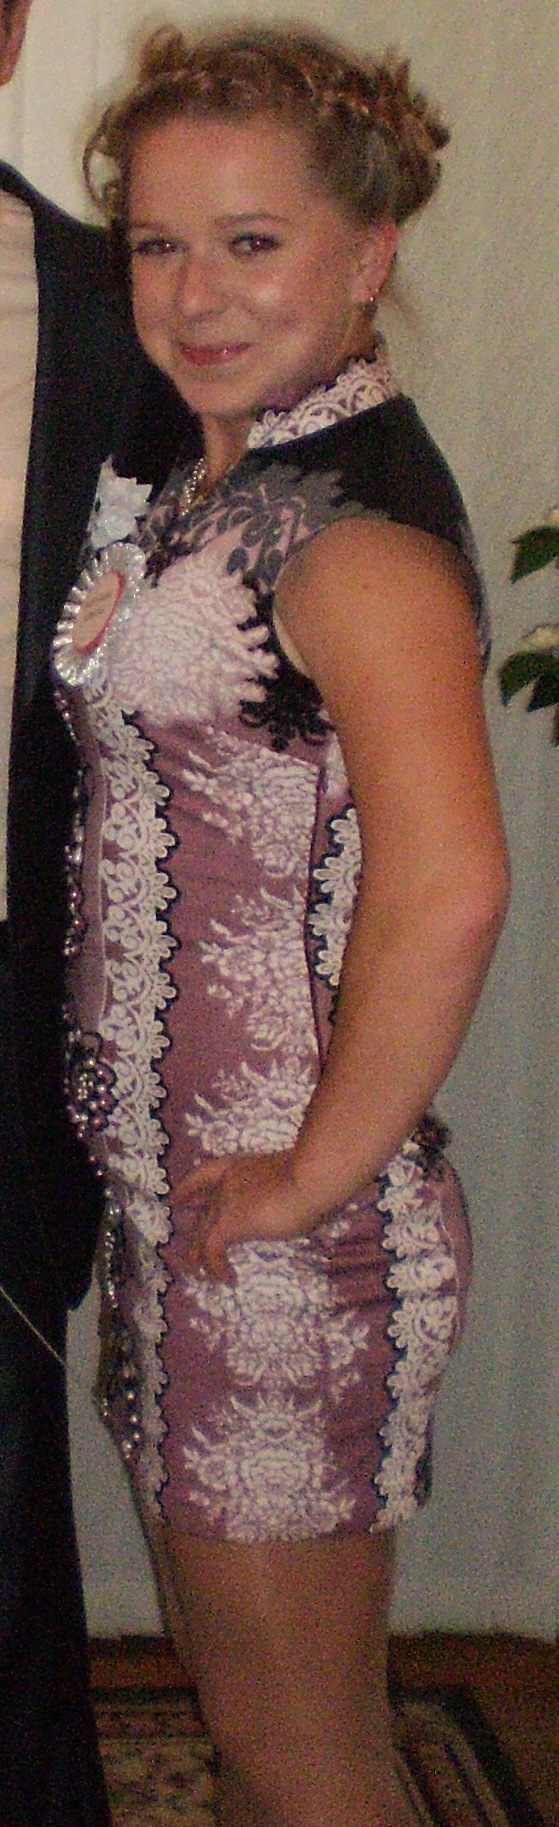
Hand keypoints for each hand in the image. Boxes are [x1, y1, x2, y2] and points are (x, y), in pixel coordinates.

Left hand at [174, 1150, 317, 1282]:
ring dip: (200, 1257)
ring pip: (201, 1233)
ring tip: (204, 1276)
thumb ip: (282, 1191)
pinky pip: (212, 1250)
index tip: (176, 1200)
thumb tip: (291, 1205)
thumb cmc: (315, 1175)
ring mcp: (225, 1201)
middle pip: (203, 1212)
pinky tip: (228, 1279)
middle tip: (191, 1255)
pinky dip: (216, 1267)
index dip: (188, 1188)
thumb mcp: (293, 1180)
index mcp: (241, 1165)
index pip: (204, 1174)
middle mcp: (227, 1181)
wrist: (314, 1177)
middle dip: (195, 1234)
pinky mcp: (229, 1223)